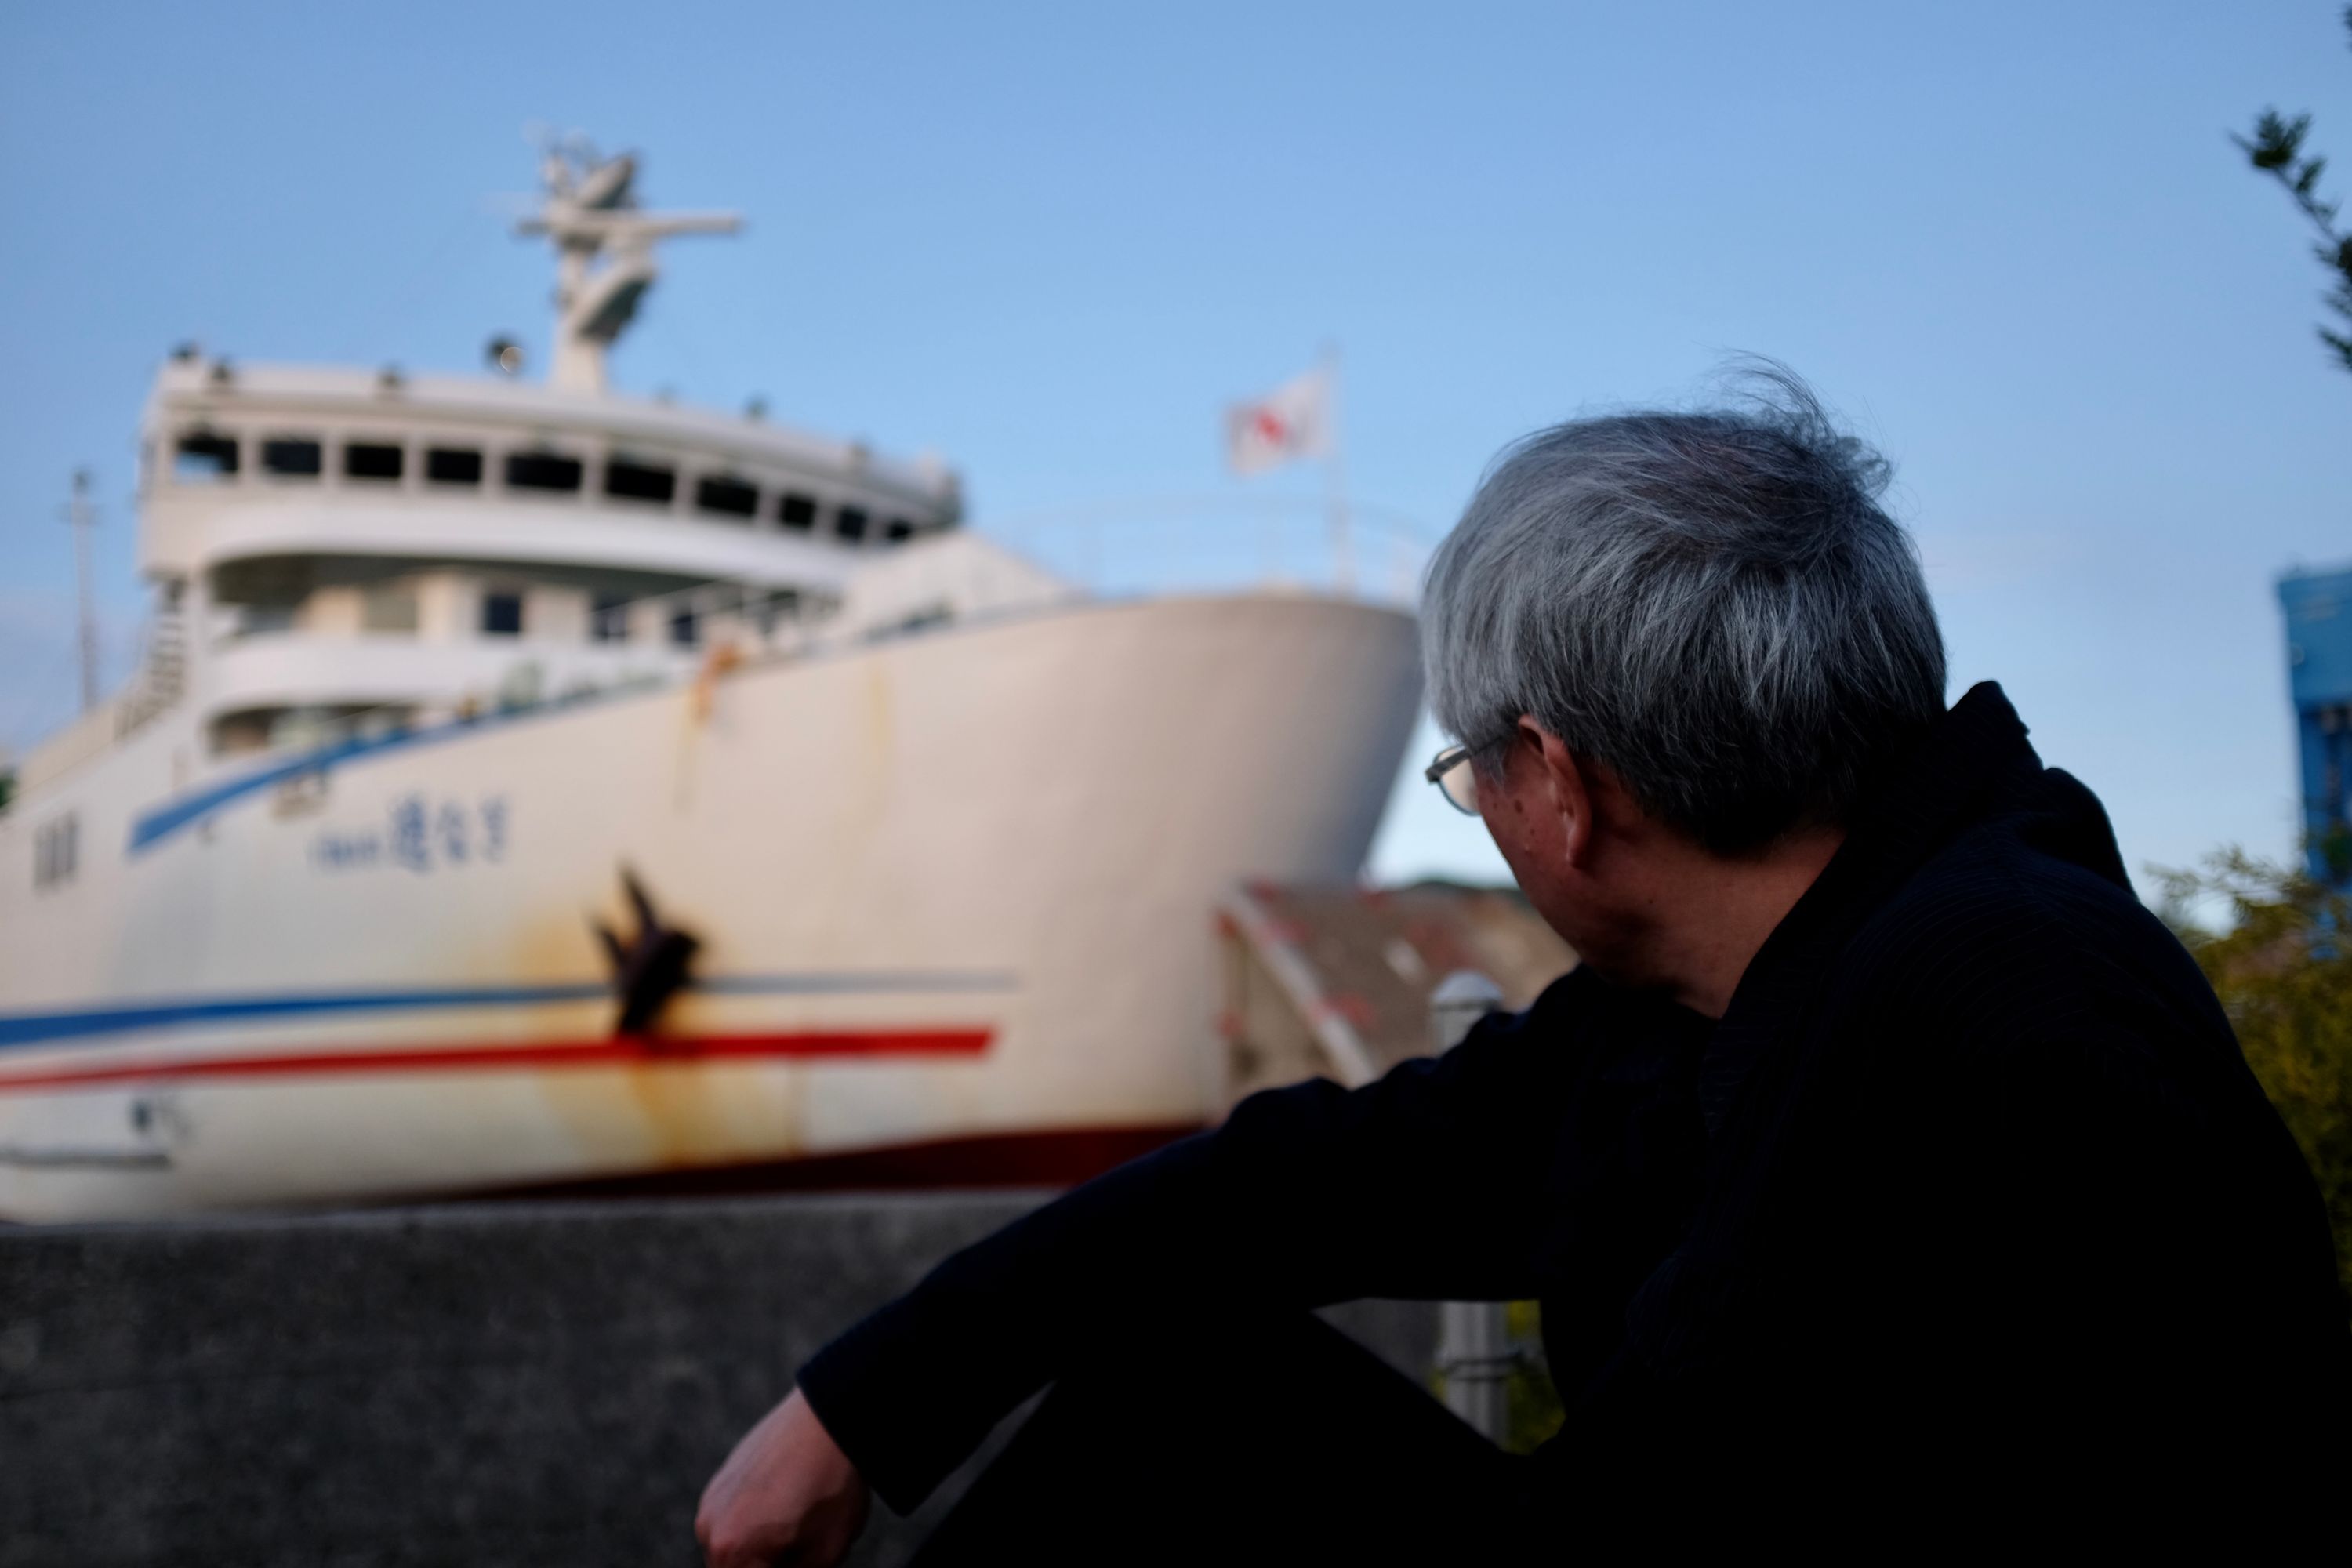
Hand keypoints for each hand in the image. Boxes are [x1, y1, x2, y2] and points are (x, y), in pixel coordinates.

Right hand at [697, 1387, 871, 1567]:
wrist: (830, 1418)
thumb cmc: (832, 1487)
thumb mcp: (826, 1554)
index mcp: (731, 1551)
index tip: (800, 1559)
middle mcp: (709, 1527)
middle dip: (766, 1564)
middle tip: (799, 1546)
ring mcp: (711, 1500)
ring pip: (733, 1547)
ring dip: (757, 1548)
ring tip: (797, 1526)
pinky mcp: (721, 1479)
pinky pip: (732, 1519)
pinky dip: (754, 1523)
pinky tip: (787, 1506)